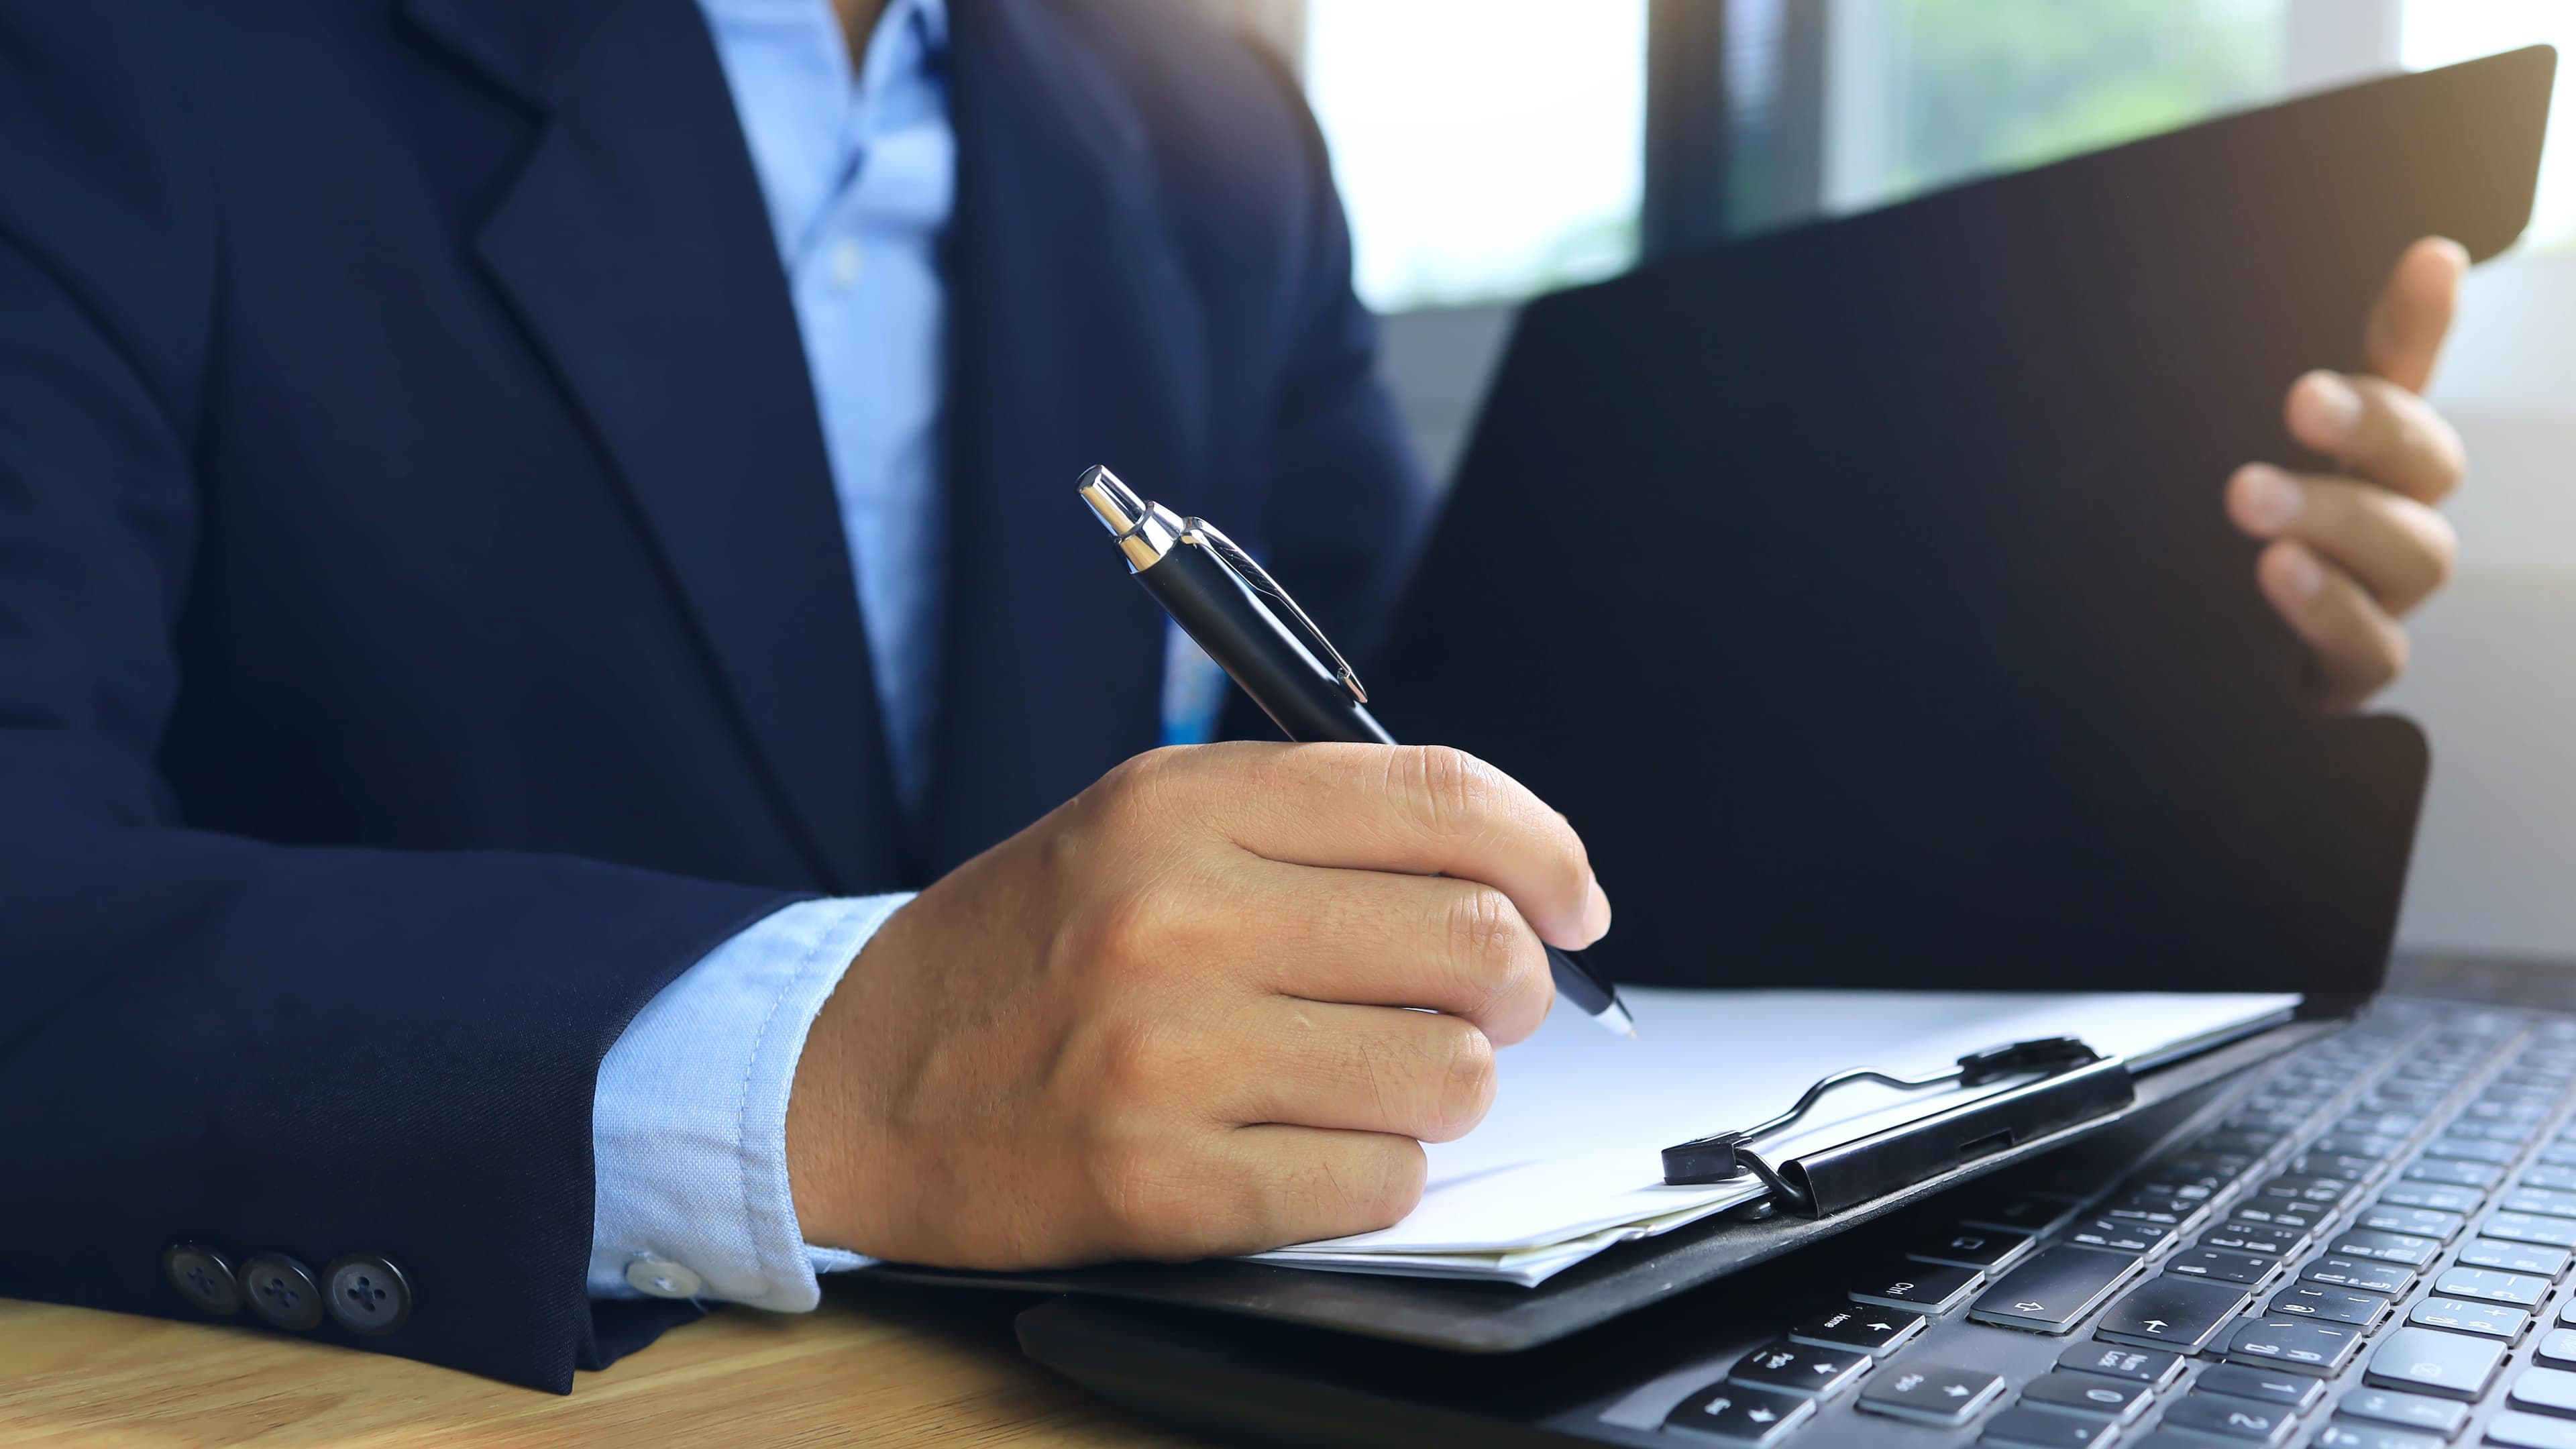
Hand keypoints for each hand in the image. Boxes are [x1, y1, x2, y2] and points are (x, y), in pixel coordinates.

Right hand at [784, 742, 1609, 1268]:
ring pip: (1448, 1076)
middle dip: (1511, 983)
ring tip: (1361, 1074)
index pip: (1444, 799)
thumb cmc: (1026, 948)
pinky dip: (1371, 1170)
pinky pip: (1377, 1183)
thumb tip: (1516, 875)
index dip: (1548, 853)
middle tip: (1474, 1003)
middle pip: (1476, 943)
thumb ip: (1315, 827)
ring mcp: (1167, 1056)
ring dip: (1438, 1086)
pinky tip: (1305, 1142)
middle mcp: (1176, 915)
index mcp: (1181, 800)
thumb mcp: (1145, 824)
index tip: (1575, 901)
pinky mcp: (1161, 1185)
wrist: (854, 1078)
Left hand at [2228, 236, 2470, 710]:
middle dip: (2372, 426)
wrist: (2161, 679)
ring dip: (2338, 518)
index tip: (2429, 259)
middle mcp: (2383, 522)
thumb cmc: (2186, 561)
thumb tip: (2187, 319)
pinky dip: (2331, 608)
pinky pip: (2376, 648)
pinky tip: (2279, 575)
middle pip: (2426, 460)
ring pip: (2415, 551)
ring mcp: (2378, 600)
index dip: (2420, 321)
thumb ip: (2207, 402)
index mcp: (2352, 460)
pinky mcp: (2348, 675)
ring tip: (2252, 498)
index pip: (2399, 376)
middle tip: (2300, 400)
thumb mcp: (2187, 469)